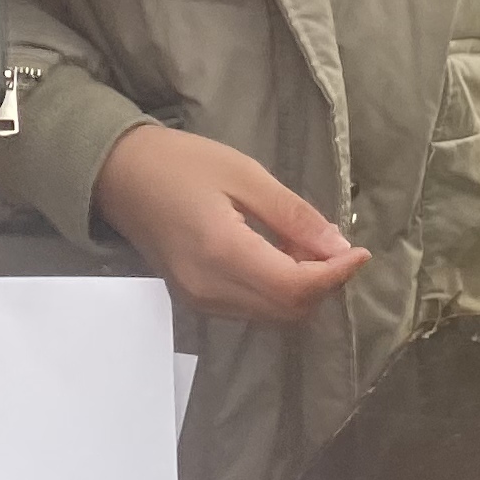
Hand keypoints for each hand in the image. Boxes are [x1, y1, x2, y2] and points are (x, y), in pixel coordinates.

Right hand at [93, 124, 366, 322]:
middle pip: (288, 311)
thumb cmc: (180, 163)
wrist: (118, 175)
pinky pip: (252, 309)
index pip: (295, 288)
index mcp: (222, 254)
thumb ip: (292, 215)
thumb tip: (339, 246)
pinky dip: (279, 291)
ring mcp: (200, 301)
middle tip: (339, 247)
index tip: (361, 251)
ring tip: (311, 248)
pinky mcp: (196, 301)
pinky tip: (283, 257)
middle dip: (324, 285)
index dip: (336, 276)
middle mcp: (210, 290)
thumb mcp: (244, 174)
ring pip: (272, 315)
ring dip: (303, 290)